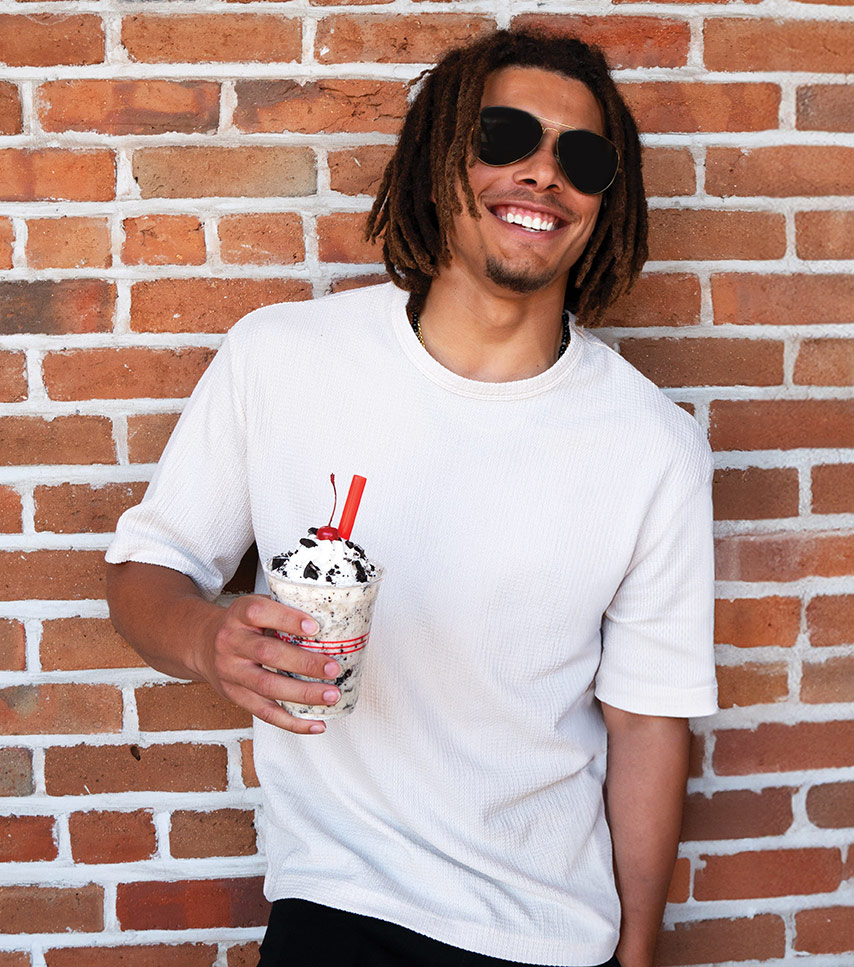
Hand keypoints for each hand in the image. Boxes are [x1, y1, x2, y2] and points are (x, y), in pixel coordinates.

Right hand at [197, 594, 341, 733]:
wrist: (203, 644)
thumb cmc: (244, 625)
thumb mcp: (256, 607)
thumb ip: (284, 611)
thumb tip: (333, 619)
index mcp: (239, 614)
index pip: (259, 612)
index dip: (287, 619)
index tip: (315, 627)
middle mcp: (231, 642)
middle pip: (267, 653)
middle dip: (303, 662)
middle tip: (333, 668)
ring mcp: (231, 671)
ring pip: (267, 686)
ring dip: (303, 693)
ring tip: (331, 695)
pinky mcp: (234, 696)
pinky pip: (264, 713)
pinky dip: (292, 721)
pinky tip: (316, 724)